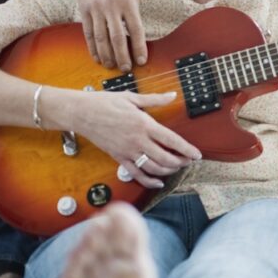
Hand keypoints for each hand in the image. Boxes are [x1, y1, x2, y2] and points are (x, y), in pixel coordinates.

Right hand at [73, 90, 201, 188]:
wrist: (81, 113)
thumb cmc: (105, 103)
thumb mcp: (132, 97)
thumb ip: (155, 99)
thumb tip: (173, 95)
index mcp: (144, 124)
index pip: (172, 140)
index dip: (187, 150)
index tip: (197, 155)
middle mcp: (137, 140)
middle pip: (165, 158)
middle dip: (180, 162)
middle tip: (189, 161)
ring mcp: (127, 151)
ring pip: (152, 168)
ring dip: (168, 171)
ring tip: (177, 168)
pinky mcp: (117, 158)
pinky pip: (135, 173)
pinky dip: (148, 181)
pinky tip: (158, 182)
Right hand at [76, 0, 146, 71]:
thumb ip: (132, 13)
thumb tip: (135, 36)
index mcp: (128, 3)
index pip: (136, 30)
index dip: (139, 48)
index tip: (142, 61)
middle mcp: (112, 7)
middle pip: (118, 38)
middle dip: (122, 56)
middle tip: (126, 69)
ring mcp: (96, 9)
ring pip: (101, 38)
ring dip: (107, 55)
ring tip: (111, 67)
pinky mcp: (84, 10)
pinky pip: (88, 33)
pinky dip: (92, 47)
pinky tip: (97, 57)